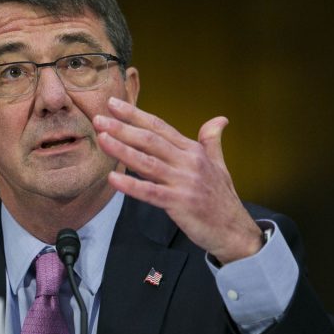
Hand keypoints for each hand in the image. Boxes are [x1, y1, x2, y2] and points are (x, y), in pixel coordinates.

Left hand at [93, 97, 261, 263]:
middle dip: (122, 127)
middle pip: (150, 139)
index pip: (160, 126)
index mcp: (193, 151)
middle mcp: (188, 162)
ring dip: (122, 149)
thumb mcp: (219, 164)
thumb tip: (219, 120)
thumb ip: (212, 141)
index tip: (113, 103)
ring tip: (102, 139)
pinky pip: (150, 192)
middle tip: (98, 119)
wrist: (235, 230)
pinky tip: (113, 179)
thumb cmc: (222, 198)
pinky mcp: (179, 203)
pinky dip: (131, 185)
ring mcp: (184, 182)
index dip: (135, 114)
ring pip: (148, 162)